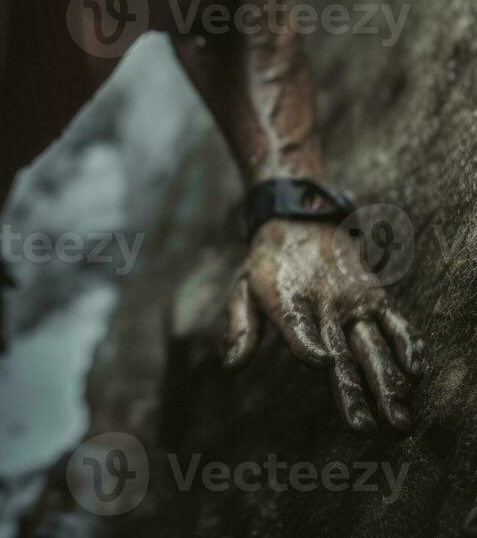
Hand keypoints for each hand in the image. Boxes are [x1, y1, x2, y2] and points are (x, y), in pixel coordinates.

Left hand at [223, 219, 423, 431]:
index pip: (300, 330)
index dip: (310, 347)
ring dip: (388, 381)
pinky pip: (395, 323)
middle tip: (369, 427)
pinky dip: (408, 345)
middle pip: (342, 352)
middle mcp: (325, 303)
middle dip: (357, 391)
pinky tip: (416, 372)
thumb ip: (240, 328)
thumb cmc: (268, 263)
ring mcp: (354, 301)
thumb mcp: (243, 288)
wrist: (300, 219)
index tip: (324, 365)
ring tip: (399, 415)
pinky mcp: (374, 297)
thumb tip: (231, 366)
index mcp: (289, 301)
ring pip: (373, 345)